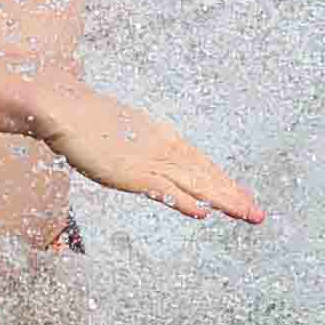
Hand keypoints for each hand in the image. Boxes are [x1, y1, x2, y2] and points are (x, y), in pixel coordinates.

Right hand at [20, 70, 264, 223]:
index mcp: (162, 136)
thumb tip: (142, 158)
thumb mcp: (120, 133)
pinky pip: (165, 190)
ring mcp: (150, 160)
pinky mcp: (133, 173)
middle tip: (258, 215)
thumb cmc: (85, 119)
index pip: (201, 162)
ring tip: (247, 215)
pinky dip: (185, 201)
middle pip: (206, 174)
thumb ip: (137, 147)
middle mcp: (163, 147)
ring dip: (223, 200)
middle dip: (233, 195)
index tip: (241, 195)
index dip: (223, 181)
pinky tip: (202, 213)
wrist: (65, 109)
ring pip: (195, 184)